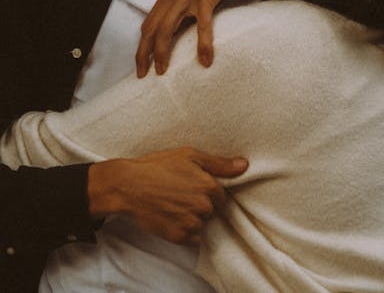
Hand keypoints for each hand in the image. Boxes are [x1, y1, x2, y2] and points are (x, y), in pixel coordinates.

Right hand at [88, 147, 247, 244]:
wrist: (128, 186)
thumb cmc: (158, 166)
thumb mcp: (189, 155)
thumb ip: (219, 164)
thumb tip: (244, 165)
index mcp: (209, 185)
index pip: (222, 196)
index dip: (208, 191)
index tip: (193, 187)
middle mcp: (203, 206)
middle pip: (212, 210)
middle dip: (201, 204)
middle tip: (180, 194)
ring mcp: (191, 223)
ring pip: (202, 225)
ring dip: (193, 218)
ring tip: (174, 205)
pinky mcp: (178, 237)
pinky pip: (193, 239)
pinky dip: (185, 231)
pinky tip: (171, 217)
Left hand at [136, 0, 242, 76]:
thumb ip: (184, 11)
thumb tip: (182, 36)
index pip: (148, 25)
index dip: (141, 47)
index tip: (141, 66)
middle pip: (152, 29)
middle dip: (144, 53)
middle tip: (144, 74)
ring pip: (168, 27)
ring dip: (163, 51)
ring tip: (164, 71)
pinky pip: (202, 22)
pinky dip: (202, 42)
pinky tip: (205, 58)